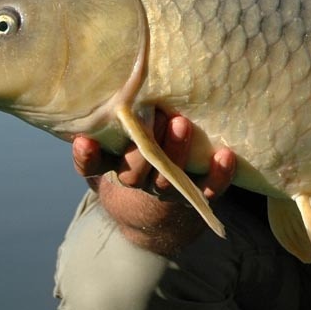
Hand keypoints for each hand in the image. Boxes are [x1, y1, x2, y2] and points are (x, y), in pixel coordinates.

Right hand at [72, 112, 235, 254]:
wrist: (155, 210)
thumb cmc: (134, 158)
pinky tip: (226, 155)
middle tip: (157, 116)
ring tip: (182, 124)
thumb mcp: (114, 148)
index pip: (94, 166)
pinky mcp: (196, 195)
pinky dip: (218, 174)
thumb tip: (104, 99)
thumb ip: (107, 130)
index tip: (85, 141)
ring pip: (169, 179)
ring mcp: (168, 190)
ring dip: (177, 152)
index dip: (87, 156)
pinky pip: (208, 189)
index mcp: (114, 169)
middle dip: (145, 146)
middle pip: (135, 173)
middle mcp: (139, 182)